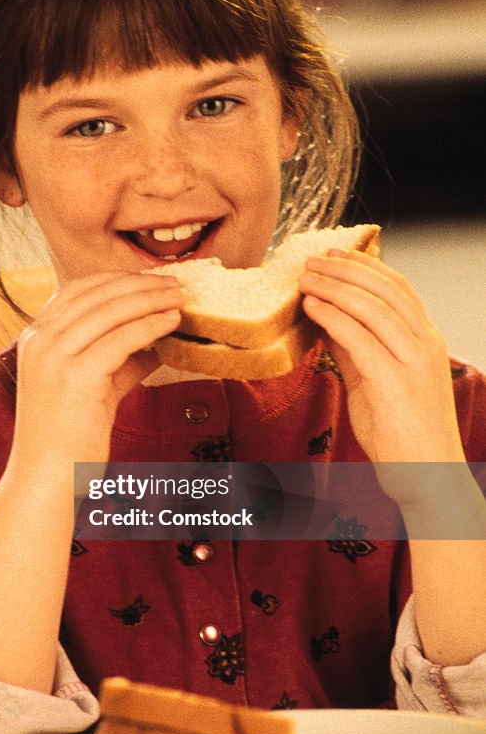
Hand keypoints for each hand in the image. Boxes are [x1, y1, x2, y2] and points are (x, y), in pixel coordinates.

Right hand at [10, 271, 182, 476]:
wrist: (45, 480)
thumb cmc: (68, 439)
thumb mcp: (92, 386)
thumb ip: (118, 359)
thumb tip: (156, 337)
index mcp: (35, 338)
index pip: (76, 290)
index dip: (116, 280)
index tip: (149, 280)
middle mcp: (39, 340)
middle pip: (96, 294)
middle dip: (140, 285)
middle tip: (174, 283)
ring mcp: (53, 357)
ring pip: (110, 311)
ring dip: (150, 299)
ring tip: (178, 297)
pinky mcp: (75, 376)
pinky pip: (121, 339)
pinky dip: (150, 325)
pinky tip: (171, 322)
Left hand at [299, 249, 465, 501]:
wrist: (427, 478)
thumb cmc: (400, 433)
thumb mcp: (373, 381)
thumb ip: (355, 350)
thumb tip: (327, 320)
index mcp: (425, 341)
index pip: (398, 289)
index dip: (364, 267)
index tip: (333, 256)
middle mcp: (425, 345)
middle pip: (387, 290)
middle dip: (347, 269)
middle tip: (313, 260)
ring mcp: (414, 363)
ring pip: (374, 309)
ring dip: (335, 288)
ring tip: (305, 279)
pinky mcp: (397, 384)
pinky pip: (361, 340)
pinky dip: (334, 318)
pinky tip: (312, 308)